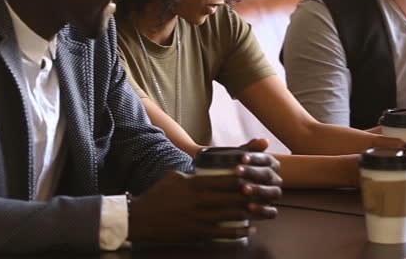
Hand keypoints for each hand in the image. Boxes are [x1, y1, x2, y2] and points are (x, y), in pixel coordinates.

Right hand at [128, 168, 279, 242]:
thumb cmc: (158, 196)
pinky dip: (237, 231)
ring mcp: (197, 217)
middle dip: (250, 195)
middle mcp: (197, 200)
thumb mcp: (174, 178)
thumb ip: (192, 175)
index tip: (255, 176)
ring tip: (262, 209)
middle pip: (230, 196)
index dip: (242, 178)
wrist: (141, 218)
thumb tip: (208, 172)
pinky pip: (222, 232)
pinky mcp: (196, 232)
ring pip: (229, 214)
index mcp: (193, 184)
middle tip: (265, 193)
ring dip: (248, 212)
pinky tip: (249, 229)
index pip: (223, 179)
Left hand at [236, 137, 283, 213]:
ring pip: (273, 193)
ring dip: (259, 190)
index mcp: (270, 164)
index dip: (255, 158)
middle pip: (268, 175)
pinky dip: (262, 210)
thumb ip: (249, 149)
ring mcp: (273, 195)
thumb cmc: (233, 171)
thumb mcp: (237, 158)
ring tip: (244, 189)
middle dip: (253, 172)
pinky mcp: (269, 211)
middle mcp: (275, 179)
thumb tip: (264, 141)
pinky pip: (271, 212)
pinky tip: (250, 207)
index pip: (266, 159)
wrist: (226, 192)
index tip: (242, 157)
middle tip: (237, 171)